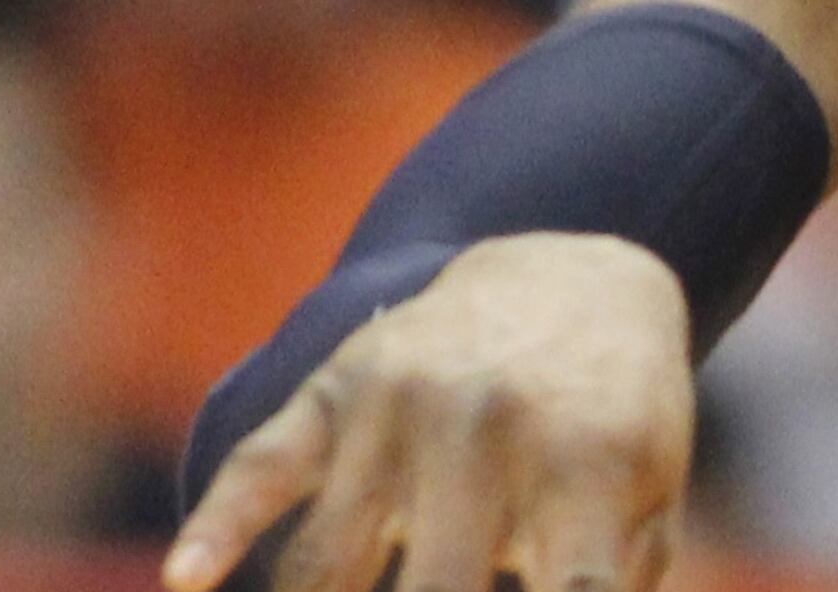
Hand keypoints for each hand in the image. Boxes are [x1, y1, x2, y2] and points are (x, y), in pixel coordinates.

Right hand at [165, 231, 696, 591]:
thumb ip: (613, 588)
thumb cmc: (616, 426)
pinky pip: (261, 467)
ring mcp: (402, 405)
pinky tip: (186, 580)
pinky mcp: (336, 390)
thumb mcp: (651, 499)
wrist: (570, 276)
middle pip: (434, 591)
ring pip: (329, 564)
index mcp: (587, 465)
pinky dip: (216, 528)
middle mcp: (488, 427)